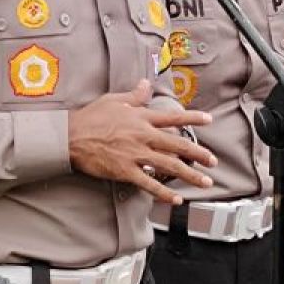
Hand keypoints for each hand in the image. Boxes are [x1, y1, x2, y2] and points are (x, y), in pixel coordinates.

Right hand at [69, 80, 216, 204]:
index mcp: (141, 118)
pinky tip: (176, 199)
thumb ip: (134, 95)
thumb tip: (146, 84)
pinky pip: (149, 184)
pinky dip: (164, 193)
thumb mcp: (113, 100)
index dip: (193, 118)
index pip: (172, 118)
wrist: (70, 137)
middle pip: (177, 145)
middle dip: (198, 154)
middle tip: (213, 161)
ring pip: (169, 166)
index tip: (209, 120)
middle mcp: (143, 136)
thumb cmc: (90, 117)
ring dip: (190, 175)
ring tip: (205, 182)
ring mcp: (135, 155)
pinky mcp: (126, 171)